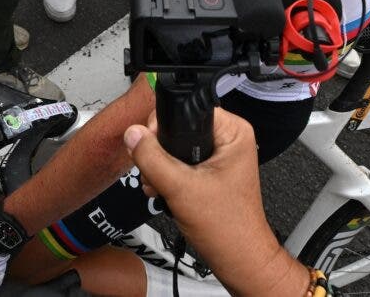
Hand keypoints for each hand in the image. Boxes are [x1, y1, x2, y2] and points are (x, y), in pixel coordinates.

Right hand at [125, 110, 306, 294]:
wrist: (237, 259)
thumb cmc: (226, 227)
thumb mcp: (181, 188)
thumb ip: (152, 158)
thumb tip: (133, 134)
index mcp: (234, 132)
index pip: (189, 110)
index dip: (164, 125)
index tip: (149, 142)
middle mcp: (229, 139)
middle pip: (179, 129)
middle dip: (159, 152)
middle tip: (154, 173)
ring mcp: (220, 156)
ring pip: (176, 147)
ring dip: (160, 167)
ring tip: (159, 186)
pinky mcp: (210, 171)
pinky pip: (181, 162)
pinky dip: (167, 176)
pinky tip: (163, 191)